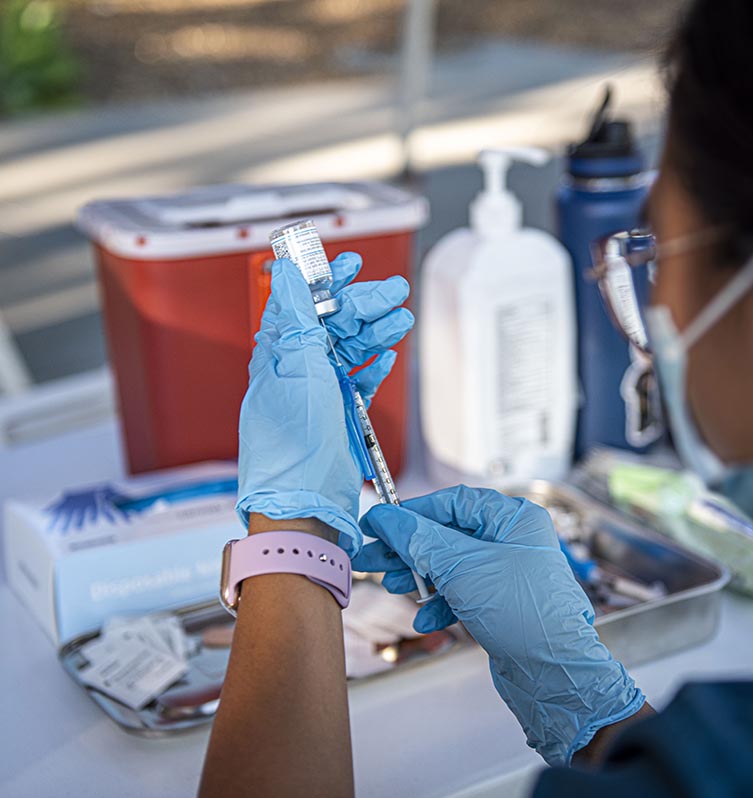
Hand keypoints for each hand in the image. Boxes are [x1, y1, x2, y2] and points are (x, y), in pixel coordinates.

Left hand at [236, 253, 412, 555]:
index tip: (350, 262)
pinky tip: (387, 355)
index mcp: (280, 356)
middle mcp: (297, 372)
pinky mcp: (337, 416)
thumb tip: (286, 272)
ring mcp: (318, 395)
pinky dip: (374, 366)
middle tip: (395, 292)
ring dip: (376, 332)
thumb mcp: (299, 372)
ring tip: (401, 319)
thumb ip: (298, 321)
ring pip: (350, 351)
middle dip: (364, 304)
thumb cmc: (294, 448)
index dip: (326, 281)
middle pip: (333, 325)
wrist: (306, 507)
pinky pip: (358, 381)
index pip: (302, 304)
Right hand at [352, 485, 644, 764]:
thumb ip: (418, 539)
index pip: (452, 503)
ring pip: (451, 565)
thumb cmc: (522, 612)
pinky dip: (441, 603)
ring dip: (420, 577)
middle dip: (408, 550)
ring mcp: (507, 573)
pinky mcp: (501, 603)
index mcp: (512, 518)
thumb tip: (384, 517)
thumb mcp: (461, 568)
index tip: (378, 523)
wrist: (555, 676)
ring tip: (393, 586)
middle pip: (446, 535)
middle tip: (372, 559)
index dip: (411, 513)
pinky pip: (462, 592)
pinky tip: (426, 619)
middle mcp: (513, 540)